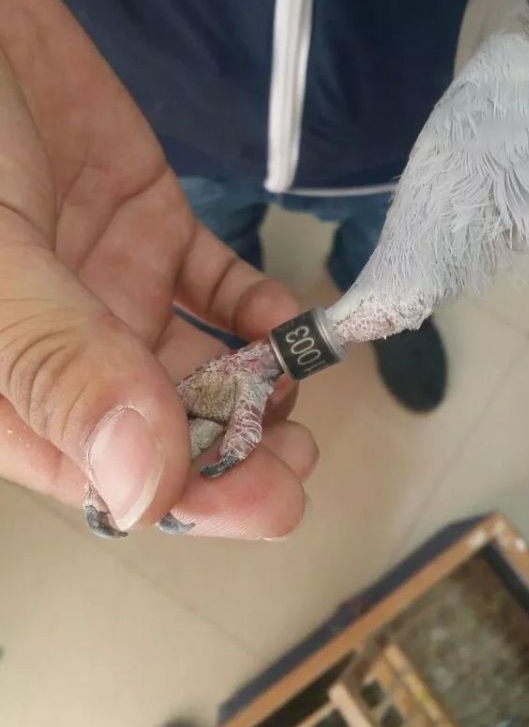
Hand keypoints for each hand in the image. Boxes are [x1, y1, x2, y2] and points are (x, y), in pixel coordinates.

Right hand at [0, 0, 317, 538]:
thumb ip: (60, 365)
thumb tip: (143, 491)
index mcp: (6, 380)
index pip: (99, 471)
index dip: (188, 497)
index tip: (270, 504)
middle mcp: (62, 346)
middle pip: (158, 427)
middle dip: (234, 452)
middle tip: (300, 459)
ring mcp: (109, 286)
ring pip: (194, 363)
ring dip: (254, 389)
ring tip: (301, 393)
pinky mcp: (149, 223)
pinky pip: (214, 284)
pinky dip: (256, 309)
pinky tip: (289, 321)